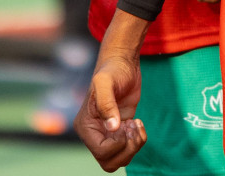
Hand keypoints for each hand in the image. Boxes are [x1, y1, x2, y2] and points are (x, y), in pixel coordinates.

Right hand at [76, 13, 149, 170]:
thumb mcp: (105, 82)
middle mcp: (95, 133)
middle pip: (109, 162)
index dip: (117, 145)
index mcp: (86, 126)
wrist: (122, 63)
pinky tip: (138, 122)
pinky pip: (128, 148)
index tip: (126, 125)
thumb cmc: (111, 70)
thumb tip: (113, 127)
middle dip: (126, 150)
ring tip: (136, 125)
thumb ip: (107, 103)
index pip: (101, 151)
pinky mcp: (121, 130)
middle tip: (133, 129)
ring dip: (133, 146)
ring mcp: (108, 133)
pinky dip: (138, 140)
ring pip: (120, 159)